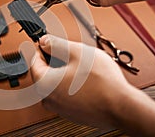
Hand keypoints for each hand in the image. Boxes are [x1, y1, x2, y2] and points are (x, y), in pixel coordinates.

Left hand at [31, 34, 154, 135]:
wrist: (121, 107)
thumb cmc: (102, 83)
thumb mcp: (77, 52)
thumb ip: (55, 44)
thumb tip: (44, 41)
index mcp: (43, 83)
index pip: (33, 60)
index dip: (41, 48)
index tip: (47, 43)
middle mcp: (47, 98)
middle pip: (44, 72)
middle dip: (55, 60)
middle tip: (69, 53)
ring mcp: (58, 108)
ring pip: (55, 83)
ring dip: (64, 72)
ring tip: (81, 67)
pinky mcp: (70, 112)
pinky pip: (64, 93)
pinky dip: (71, 84)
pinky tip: (85, 80)